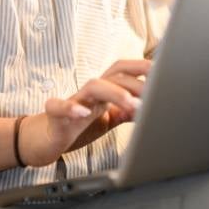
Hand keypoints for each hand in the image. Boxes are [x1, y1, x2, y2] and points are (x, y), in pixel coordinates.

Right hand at [17, 59, 150, 166]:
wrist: (47, 139)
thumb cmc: (78, 125)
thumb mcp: (108, 119)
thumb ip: (126, 112)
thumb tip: (151, 107)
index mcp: (104, 90)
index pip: (123, 71)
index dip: (141, 68)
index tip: (162, 70)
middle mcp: (91, 91)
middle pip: (114, 75)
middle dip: (134, 83)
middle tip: (152, 94)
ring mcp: (73, 100)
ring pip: (94, 86)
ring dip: (114, 93)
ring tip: (130, 104)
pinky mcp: (55, 114)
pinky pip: (59, 106)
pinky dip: (70, 107)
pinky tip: (82, 113)